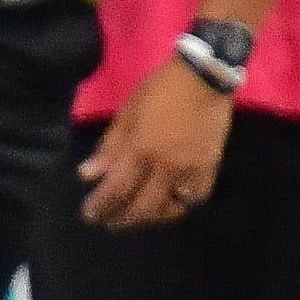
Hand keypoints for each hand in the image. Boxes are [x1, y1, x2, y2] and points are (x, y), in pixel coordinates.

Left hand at [79, 57, 235, 228]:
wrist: (203, 78)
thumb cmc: (158, 91)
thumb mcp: (125, 115)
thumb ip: (108, 149)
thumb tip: (87, 176)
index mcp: (142, 149)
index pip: (117, 188)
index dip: (101, 206)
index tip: (89, 216)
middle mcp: (167, 165)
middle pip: (143, 205)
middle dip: (122, 218)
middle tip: (108, 221)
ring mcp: (192, 168)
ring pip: (171, 207)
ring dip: (151, 216)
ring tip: (136, 215)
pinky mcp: (212, 165)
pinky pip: (196, 196)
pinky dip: (181, 204)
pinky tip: (169, 202)